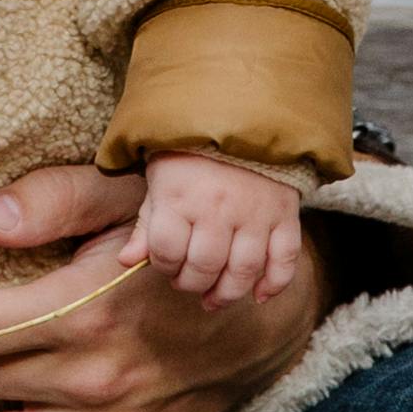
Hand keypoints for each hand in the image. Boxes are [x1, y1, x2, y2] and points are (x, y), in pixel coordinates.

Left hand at [134, 148, 303, 310]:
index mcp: (180, 196)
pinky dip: (274, 283)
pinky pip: (285, 258)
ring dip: (228, 293)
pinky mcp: (284, 214)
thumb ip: (146, 224)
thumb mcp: (160, 179)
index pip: (166, 251)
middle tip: (188, 282)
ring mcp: (255, 212)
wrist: (240, 112)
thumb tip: (127, 262)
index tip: (165, 263)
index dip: (163, 265)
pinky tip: (259, 295)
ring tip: (215, 298)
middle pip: (205, 266)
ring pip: (244, 270)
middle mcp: (218, 207)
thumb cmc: (191, 151)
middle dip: (192, 283)